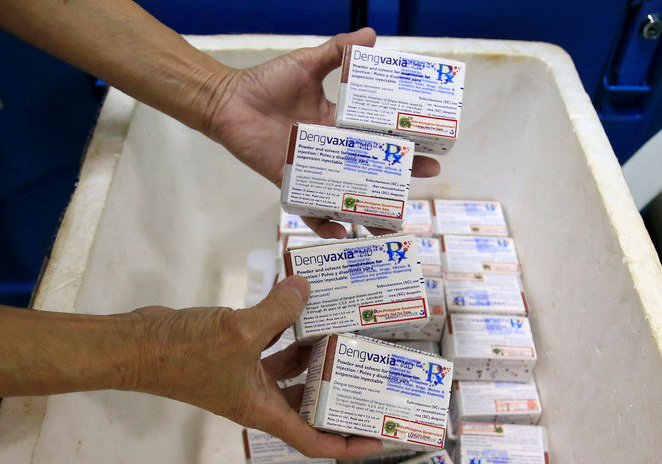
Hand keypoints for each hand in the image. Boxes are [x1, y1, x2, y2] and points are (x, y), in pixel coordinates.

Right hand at [131, 275, 382, 458]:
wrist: (138, 345)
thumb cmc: (185, 354)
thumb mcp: (240, 333)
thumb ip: (278, 311)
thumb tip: (305, 287)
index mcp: (261, 410)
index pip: (311, 439)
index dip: (345, 443)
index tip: (376, 439)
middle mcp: (257, 397)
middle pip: (306, 404)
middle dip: (336, 392)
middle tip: (367, 373)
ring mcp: (244, 375)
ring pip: (291, 370)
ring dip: (314, 353)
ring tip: (345, 332)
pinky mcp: (234, 353)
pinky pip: (272, 345)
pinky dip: (287, 329)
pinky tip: (303, 307)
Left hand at [203, 28, 439, 238]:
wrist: (229, 101)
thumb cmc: (266, 83)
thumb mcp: (307, 64)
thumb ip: (337, 51)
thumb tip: (371, 35)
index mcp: (340, 124)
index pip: (380, 136)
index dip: (405, 143)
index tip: (431, 146)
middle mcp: (333, 150)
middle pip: (372, 169)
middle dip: (400, 177)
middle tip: (426, 176)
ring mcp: (314, 169)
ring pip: (347, 197)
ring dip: (369, 213)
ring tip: (390, 226)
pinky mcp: (292, 183)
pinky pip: (311, 210)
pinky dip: (324, 223)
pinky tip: (341, 231)